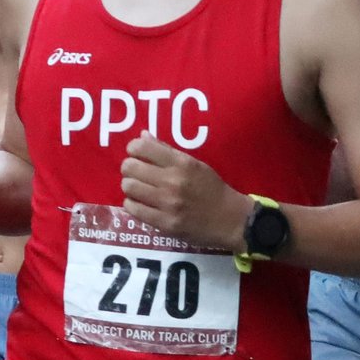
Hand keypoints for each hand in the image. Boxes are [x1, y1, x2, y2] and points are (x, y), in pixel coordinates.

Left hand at [121, 134, 248, 249]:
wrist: (230, 220)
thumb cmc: (212, 189)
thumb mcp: (195, 164)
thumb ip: (167, 151)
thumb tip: (142, 136)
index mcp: (182, 163)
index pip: (143, 147)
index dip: (133, 148)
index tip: (136, 154)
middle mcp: (172, 181)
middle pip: (130, 167)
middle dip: (129, 168)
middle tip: (136, 172)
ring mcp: (167, 204)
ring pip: (128, 187)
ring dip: (130, 186)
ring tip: (139, 189)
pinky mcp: (164, 223)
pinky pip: (133, 209)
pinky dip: (132, 204)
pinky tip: (141, 203)